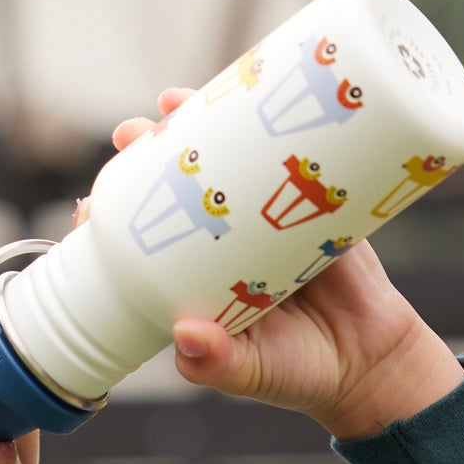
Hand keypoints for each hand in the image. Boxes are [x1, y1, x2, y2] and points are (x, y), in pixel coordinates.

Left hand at [86, 88, 463, 439]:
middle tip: (132, 133)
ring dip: (195, 125)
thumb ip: (217, 364)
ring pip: (224, 162)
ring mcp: (266, 219)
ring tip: (171, 102)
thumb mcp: (252, 372)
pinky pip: (284, 155)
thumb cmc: (301, 374)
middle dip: (148, 157)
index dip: (114, 219)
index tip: (90, 204)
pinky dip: (261, 123)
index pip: (143, 244)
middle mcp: (224, 245)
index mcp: (195, 283)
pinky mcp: (312, 203)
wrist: (374, 362)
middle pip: (178, 188)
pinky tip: (243, 89)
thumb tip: (185, 338)